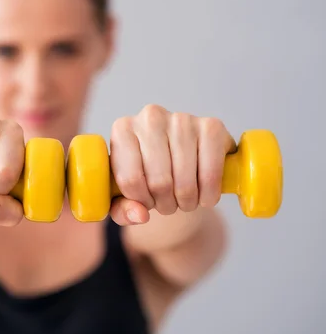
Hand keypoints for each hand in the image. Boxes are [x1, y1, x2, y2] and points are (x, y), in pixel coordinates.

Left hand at [109, 104, 235, 224]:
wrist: (182, 155)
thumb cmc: (147, 175)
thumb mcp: (125, 195)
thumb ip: (122, 210)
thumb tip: (140, 215)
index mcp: (122, 130)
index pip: (130, 179)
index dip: (141, 201)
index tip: (146, 202)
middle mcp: (150, 117)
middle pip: (158, 182)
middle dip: (165, 204)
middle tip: (168, 204)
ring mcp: (181, 119)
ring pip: (184, 181)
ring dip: (186, 202)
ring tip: (184, 200)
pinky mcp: (211, 126)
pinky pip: (210, 173)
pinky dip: (208, 194)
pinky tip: (204, 196)